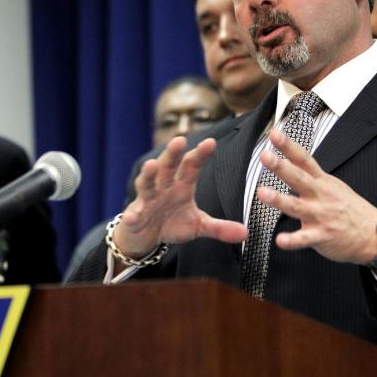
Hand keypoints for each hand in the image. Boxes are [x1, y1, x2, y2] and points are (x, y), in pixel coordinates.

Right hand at [112, 137, 247, 257]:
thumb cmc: (171, 223)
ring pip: (148, 184)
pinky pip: (133, 214)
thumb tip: (245, 234)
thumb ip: (219, 227)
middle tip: (179, 140)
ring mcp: (147, 200)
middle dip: (173, 154)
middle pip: (168, 166)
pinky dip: (132, 215)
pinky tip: (131, 216)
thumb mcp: (198, 225)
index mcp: (182, 185)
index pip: (192, 166)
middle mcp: (164, 187)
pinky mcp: (134, 216)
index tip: (211, 142)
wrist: (145, 237)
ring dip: (149, 174)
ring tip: (151, 165)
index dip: (200, 154)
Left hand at [257, 130, 376, 264]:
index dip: (289, 146)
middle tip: (265, 157)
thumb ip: (309, 175)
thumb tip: (288, 160)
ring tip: (262, 193)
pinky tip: (280, 240)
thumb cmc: (350, 208)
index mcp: (322, 182)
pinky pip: (304, 239)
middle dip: (281, 167)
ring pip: (296, 206)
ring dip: (279, 200)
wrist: (374, 233)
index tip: (275, 134)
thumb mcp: (332, 185)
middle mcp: (320, 196)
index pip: (303, 160)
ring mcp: (321, 215)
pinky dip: (292, 240)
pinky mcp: (321, 236)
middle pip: (298, 178)